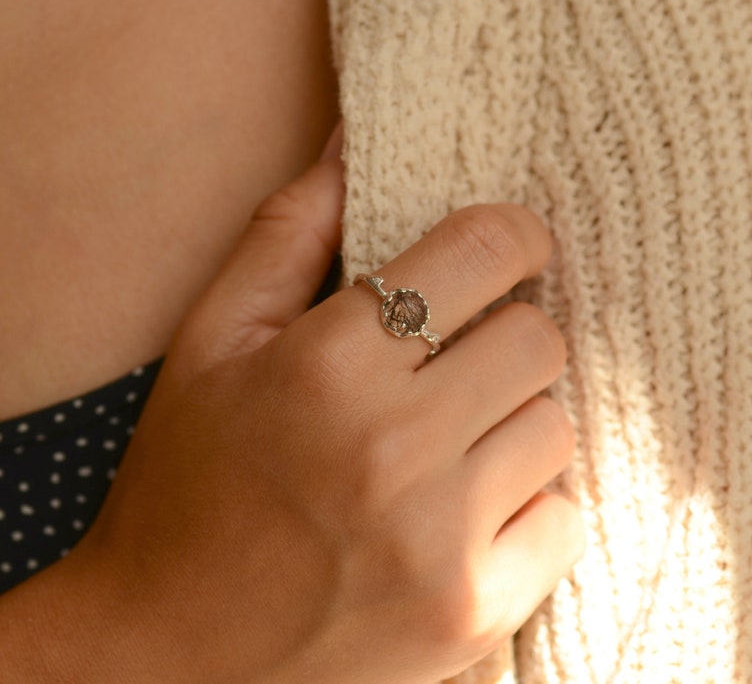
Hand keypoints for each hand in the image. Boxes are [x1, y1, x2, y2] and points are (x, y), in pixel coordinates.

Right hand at [57, 124, 584, 682]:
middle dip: (508, 334)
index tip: (507, 248)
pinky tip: (464, 514)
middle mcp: (394, 449)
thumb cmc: (187, 485)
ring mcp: (442, 542)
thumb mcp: (212, 343)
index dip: (511, 235)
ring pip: (556, 426)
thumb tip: (352, 139)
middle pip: (539, 340)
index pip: (483, 252)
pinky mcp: (474, 614)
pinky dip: (528, 506)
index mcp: (328, 366)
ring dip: (513, 421)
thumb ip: (289, 232)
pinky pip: (563, 519)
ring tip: (451, 444)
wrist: (168, 654)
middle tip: (461, 359)